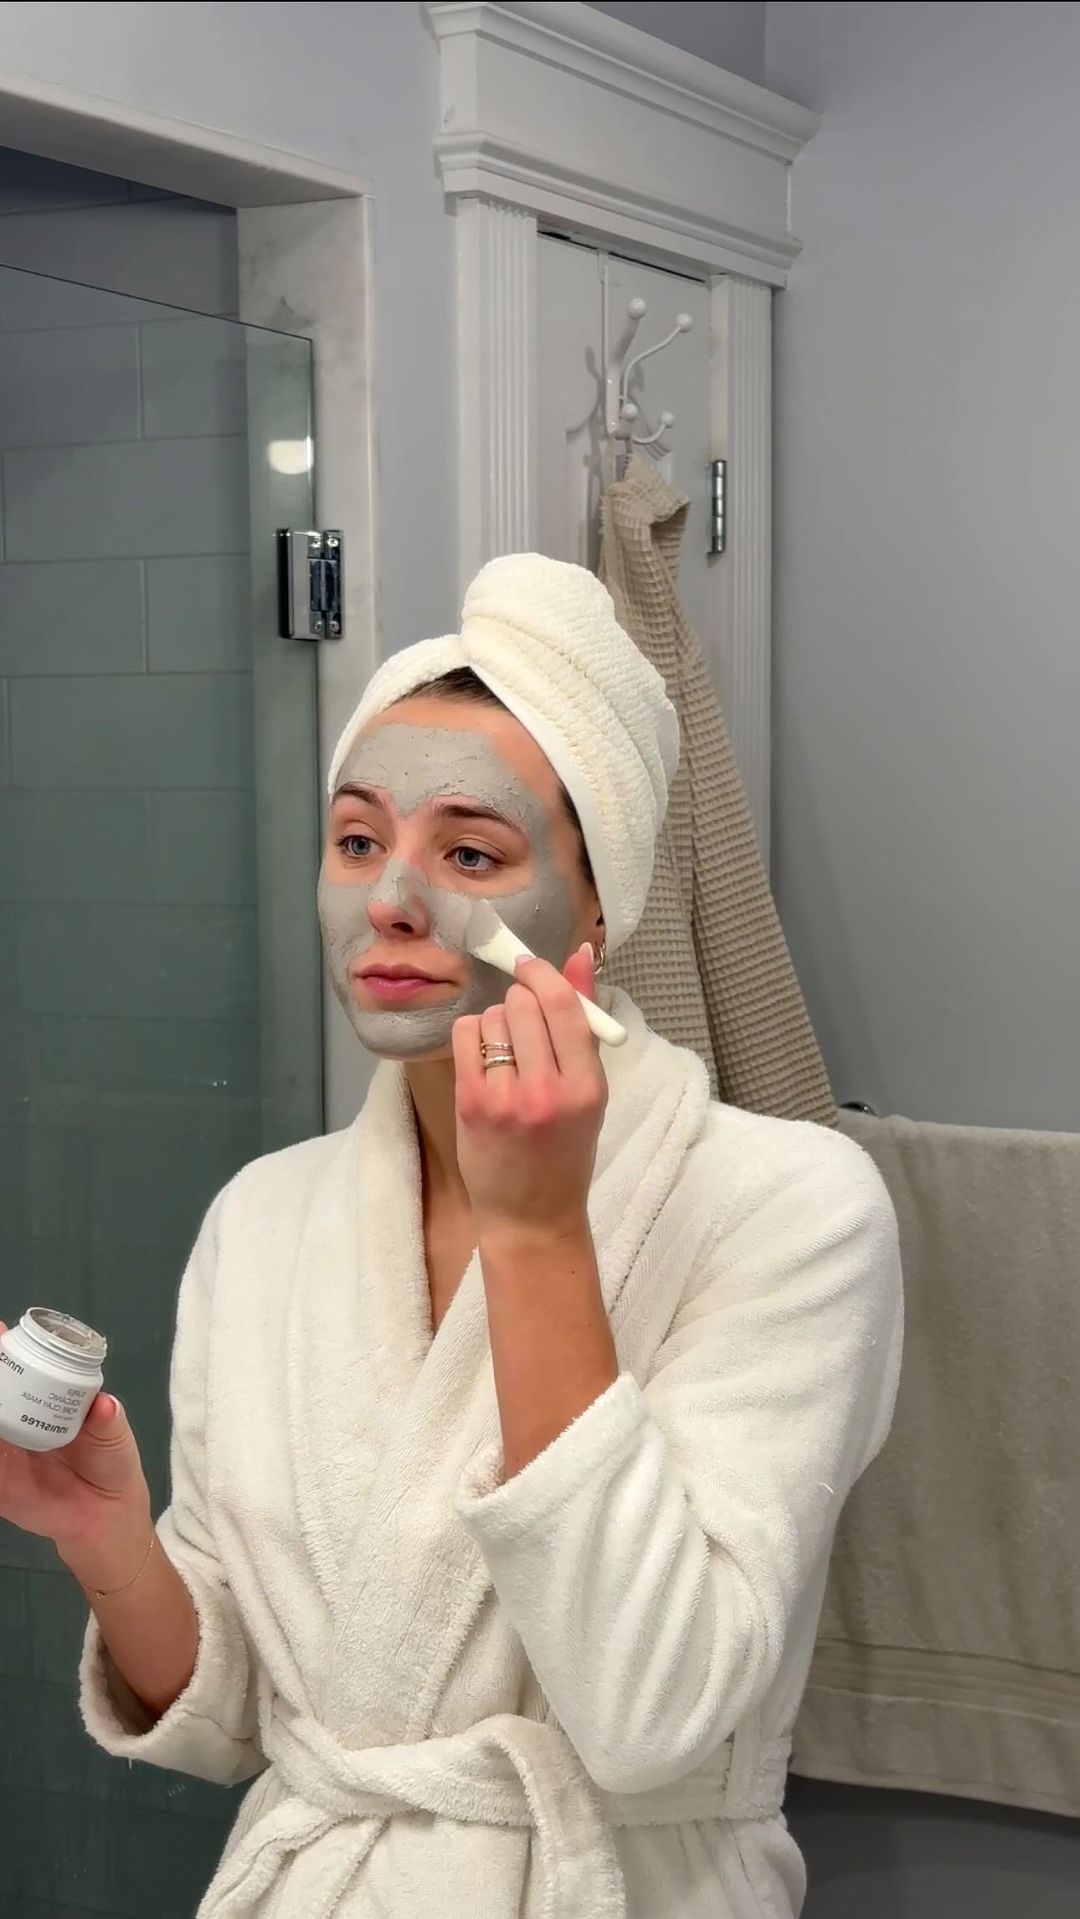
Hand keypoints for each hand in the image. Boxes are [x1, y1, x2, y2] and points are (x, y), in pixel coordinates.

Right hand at [0, 1324, 151, 1581]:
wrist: (105, 1514)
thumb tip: (104, 1404)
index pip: (21, 1369)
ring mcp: (5, 1449)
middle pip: (0, 1390)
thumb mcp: (113, 1435)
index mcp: (45, 1399)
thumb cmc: (111, 1462)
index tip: (0, 1332)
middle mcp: (19, 1418)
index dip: (6, 1350)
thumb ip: (106, 1420)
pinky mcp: (0, 1481)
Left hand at [452, 943, 607, 1233]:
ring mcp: (506, 1099)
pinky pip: (465, 1036)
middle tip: (523, 1025)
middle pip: (524, 1004)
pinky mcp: (471, 1104)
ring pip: (492, 1017)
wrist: (532, 1216)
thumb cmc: (566, 1151)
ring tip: (507, 1053)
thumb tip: (581, 954)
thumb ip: (584, 1023)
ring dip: (496, 1022)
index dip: (544, 974)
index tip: (531, 967)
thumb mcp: (590, 1091)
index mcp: (588, 1087)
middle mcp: (548, 1091)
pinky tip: (484, 1059)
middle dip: (520, 1001)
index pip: (564, 1006)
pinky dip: (473, 1036)